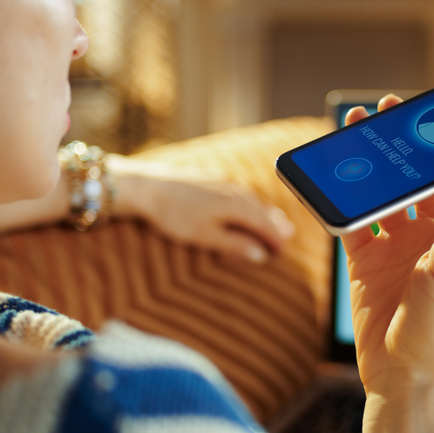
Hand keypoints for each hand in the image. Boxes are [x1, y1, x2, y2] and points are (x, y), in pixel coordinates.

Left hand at [106, 155, 294, 263]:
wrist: (146, 187)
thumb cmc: (174, 214)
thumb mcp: (205, 236)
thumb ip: (234, 245)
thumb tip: (259, 255)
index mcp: (236, 206)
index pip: (264, 225)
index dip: (275, 239)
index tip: (281, 252)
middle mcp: (233, 191)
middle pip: (261, 210)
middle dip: (274, 224)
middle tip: (287, 235)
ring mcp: (221, 182)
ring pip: (250, 198)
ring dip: (263, 211)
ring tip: (273, 218)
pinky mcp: (208, 177)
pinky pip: (237, 190)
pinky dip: (248, 200)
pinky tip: (244, 201)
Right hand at [341, 95, 433, 394]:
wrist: (404, 378)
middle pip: (428, 179)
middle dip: (415, 145)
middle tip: (400, 110)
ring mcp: (401, 249)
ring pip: (389, 194)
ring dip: (378, 165)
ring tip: (364, 128)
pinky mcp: (369, 263)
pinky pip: (356, 223)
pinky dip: (346, 200)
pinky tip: (336, 174)